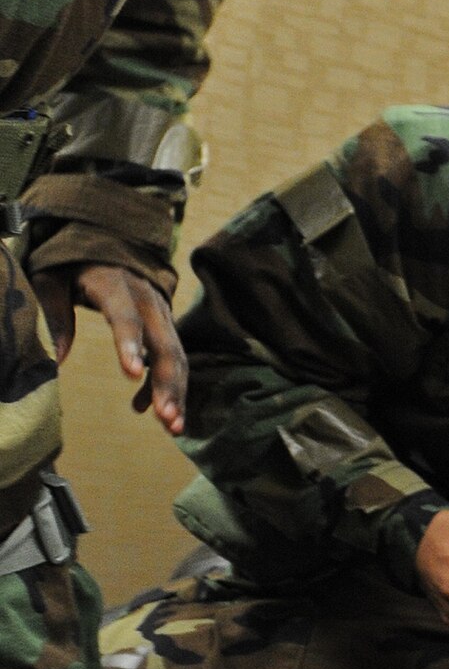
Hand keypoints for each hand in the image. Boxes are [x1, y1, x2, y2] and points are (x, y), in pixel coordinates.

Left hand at [33, 263, 186, 432]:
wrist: (111, 240)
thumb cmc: (73, 262)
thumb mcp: (52, 277)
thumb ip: (55, 313)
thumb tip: (56, 359)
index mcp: (116, 285)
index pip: (126, 317)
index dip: (131, 344)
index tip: (132, 374)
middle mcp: (148, 302)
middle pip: (165, 346)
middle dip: (168, 385)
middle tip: (167, 419)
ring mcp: (162, 316)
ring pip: (177, 358)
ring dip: (176, 394)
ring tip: (173, 427)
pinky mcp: (166, 328)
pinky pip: (173, 361)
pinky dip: (164, 387)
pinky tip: (147, 410)